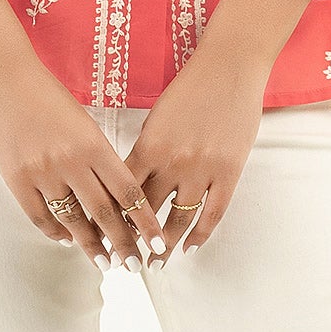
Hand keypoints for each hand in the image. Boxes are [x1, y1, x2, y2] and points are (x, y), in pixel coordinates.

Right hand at [0, 57, 170, 268]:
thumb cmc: (48, 96)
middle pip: (104, 213)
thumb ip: (98, 158)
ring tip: (104, 262)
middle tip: (134, 266)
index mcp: (94, 145)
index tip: (156, 243)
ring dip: (90, 245)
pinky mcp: (16, 179)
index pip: (128, 192)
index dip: (145, 222)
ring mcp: (42, 172)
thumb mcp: (84, 123)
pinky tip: (67, 240)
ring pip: (72, 220)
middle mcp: (70, 162)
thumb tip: (113, 196)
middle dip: (123, 244)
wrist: (4, 79)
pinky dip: (55, 232)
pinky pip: (40, 216)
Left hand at [118, 41, 270, 261]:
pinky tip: (189, 249)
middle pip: (147, 212)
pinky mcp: (229, 172)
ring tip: (155, 264)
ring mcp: (203, 169)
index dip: (111, 219)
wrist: (230, 67)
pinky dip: (200, 235)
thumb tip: (132, 180)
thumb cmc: (190, 88)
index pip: (123, 192)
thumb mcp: (157, 118)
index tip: (101, 238)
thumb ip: (147, 150)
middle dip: (133, 240)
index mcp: (149, 146)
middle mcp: (173, 162)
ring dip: (165, 246)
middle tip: (123, 261)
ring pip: (179, 220)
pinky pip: (213, 213)